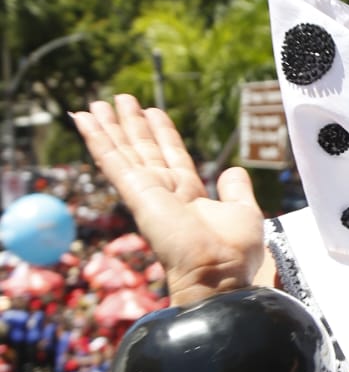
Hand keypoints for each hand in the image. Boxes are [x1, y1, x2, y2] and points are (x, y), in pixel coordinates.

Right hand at [71, 95, 265, 305]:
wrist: (218, 273)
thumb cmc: (233, 252)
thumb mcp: (243, 211)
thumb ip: (236, 190)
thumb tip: (233, 170)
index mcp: (189, 195)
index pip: (172, 156)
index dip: (162, 132)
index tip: (153, 112)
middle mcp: (165, 191)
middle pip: (143, 149)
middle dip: (131, 124)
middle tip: (120, 99)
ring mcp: (147, 192)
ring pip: (123, 151)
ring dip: (109, 126)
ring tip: (97, 103)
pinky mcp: (135, 193)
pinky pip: (111, 160)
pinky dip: (96, 138)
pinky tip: (82, 120)